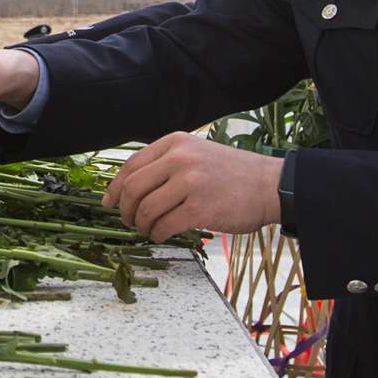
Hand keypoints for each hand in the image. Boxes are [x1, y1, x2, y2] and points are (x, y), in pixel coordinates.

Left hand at [105, 132, 284, 243]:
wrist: (270, 185)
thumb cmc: (233, 174)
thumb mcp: (197, 153)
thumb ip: (167, 164)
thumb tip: (128, 187)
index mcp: (176, 142)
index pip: (132, 165)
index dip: (115, 187)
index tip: (108, 202)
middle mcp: (180, 158)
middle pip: (133, 188)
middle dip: (125, 210)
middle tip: (129, 221)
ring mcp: (190, 182)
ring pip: (146, 209)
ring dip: (142, 225)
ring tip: (148, 230)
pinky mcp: (200, 208)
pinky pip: (164, 226)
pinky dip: (158, 234)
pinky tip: (163, 235)